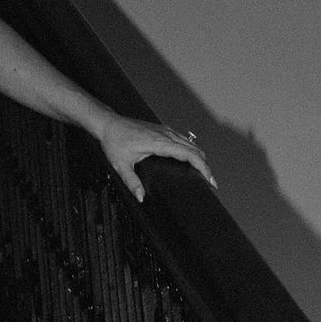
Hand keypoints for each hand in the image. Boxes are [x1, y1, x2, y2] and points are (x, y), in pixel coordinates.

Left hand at [97, 113, 216, 204]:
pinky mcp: (162, 129)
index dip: (203, 167)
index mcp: (159, 143)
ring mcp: (165, 131)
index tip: (211, 179)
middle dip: (206, 166)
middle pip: (194, 149)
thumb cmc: (114, 141)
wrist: (108, 124)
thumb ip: (131, 182)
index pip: (189, 154)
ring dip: (200, 156)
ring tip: (205, 173)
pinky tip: (192, 157)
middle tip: (211, 182)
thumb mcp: (121, 165)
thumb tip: (141, 197)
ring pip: (190, 143)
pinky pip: (183, 139)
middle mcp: (165, 135)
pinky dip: (192, 149)